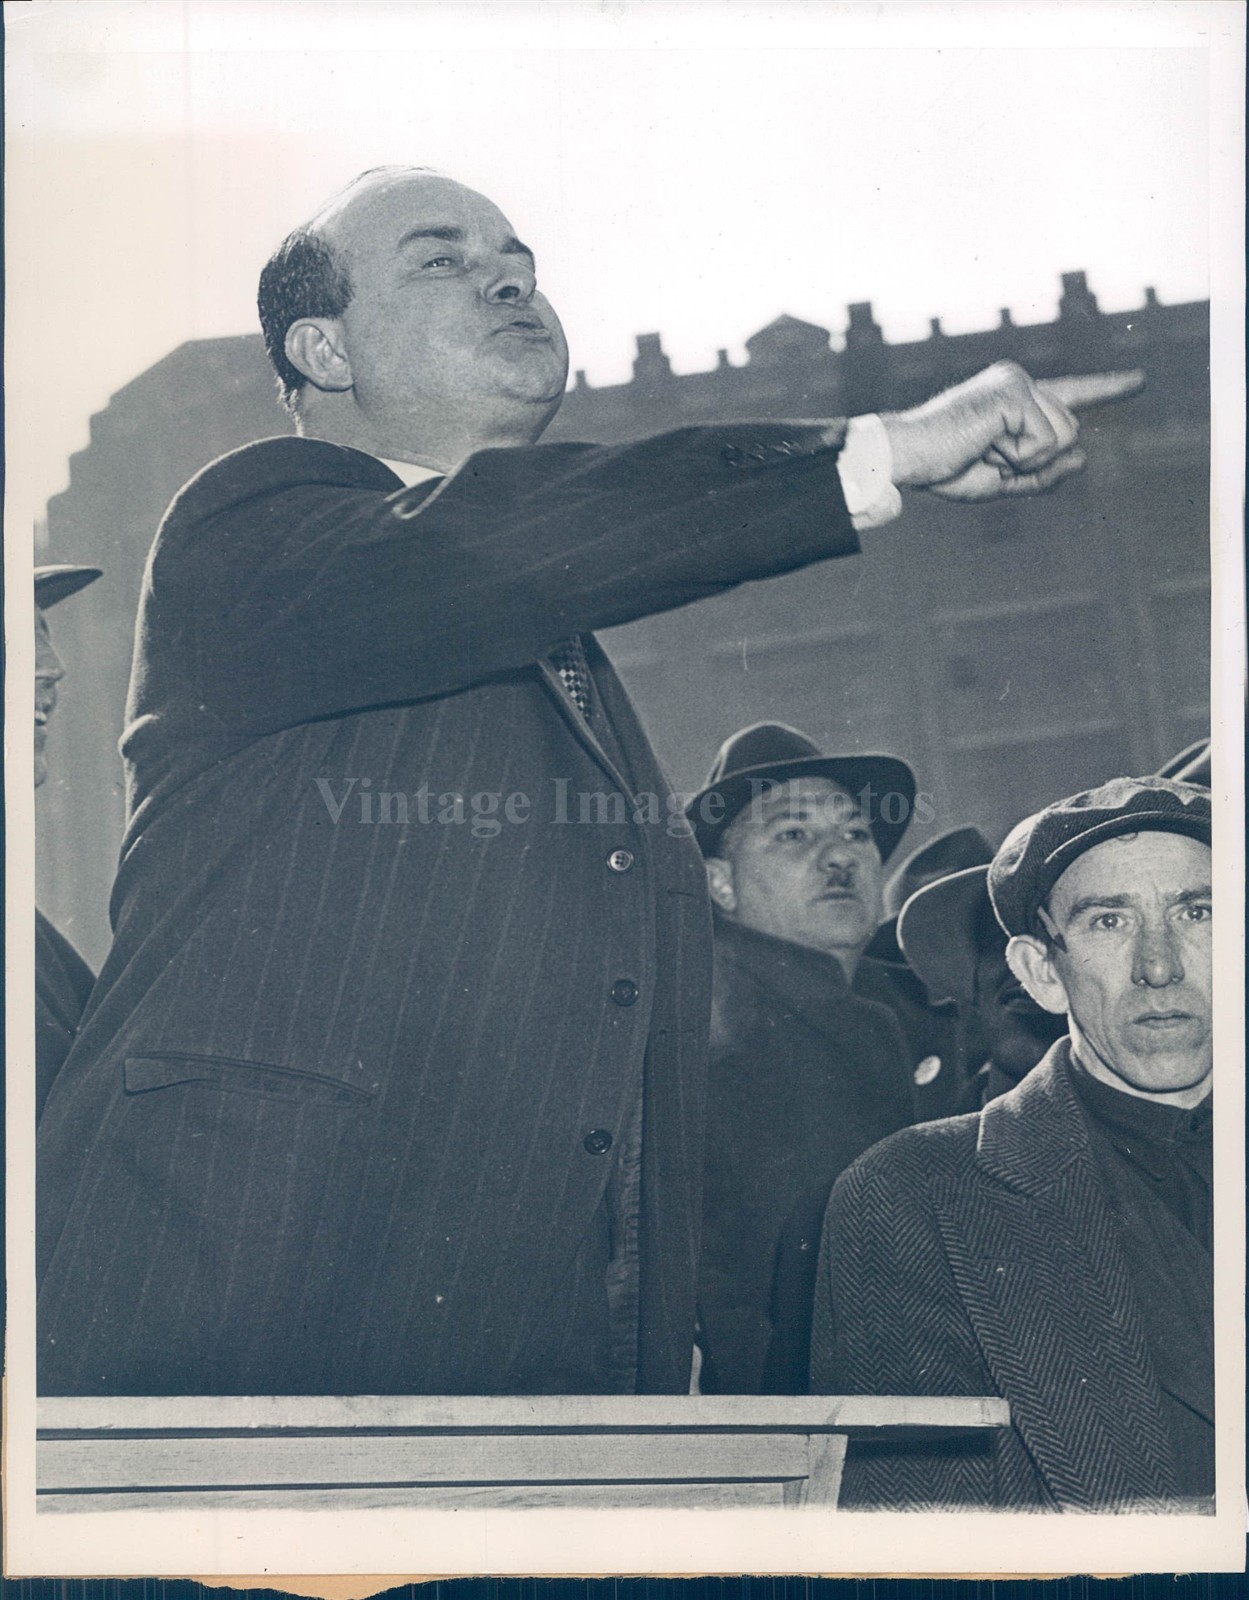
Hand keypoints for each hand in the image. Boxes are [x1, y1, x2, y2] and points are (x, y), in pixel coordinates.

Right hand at [880, 361, 1143, 501]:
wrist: (908, 457)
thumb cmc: (944, 467)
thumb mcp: (1003, 480)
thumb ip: (1044, 474)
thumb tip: (1084, 459)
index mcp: (1016, 397)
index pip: (1071, 393)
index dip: (1108, 388)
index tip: (1140, 381)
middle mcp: (1020, 381)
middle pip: (1070, 433)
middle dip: (1035, 462)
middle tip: (985, 457)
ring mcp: (1018, 382)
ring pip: (1064, 437)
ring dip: (1025, 460)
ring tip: (983, 449)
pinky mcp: (1014, 393)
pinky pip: (1046, 442)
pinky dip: (1019, 457)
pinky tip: (984, 445)